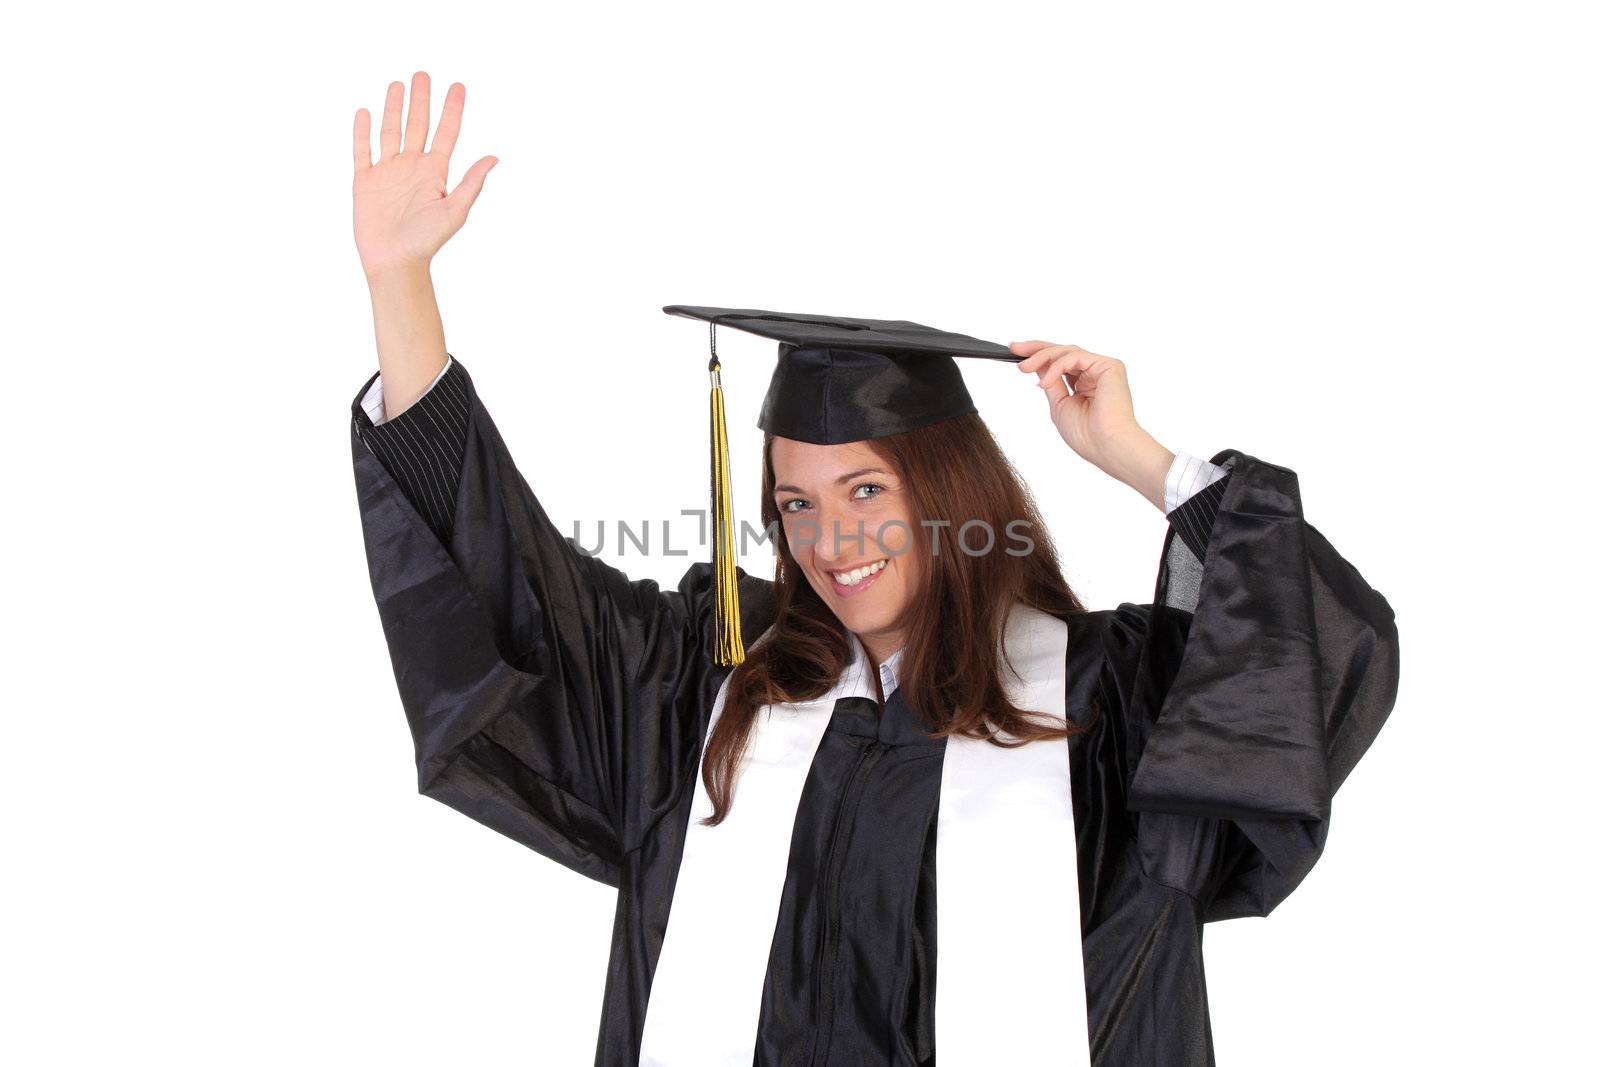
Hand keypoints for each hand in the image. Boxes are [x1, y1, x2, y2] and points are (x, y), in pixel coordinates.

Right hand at [352, 71, 497, 279]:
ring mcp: (387, 172)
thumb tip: (494, 158)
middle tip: (423, 74)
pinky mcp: (364, 180)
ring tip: (398, 84)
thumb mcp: (455, 211)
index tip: (458, 86)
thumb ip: (471, 183)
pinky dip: (361, 131)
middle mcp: (412, 167)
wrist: (395, 262)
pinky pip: (362, 150)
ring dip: (394, 108)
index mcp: (435, 172)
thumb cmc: (427, 241)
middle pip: (417, 125)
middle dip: (421, 100)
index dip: (452, 109)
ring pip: (390, 131)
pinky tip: (364, 112)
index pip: (446, 133)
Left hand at [1010, 340, 1173, 508]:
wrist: (1106, 446)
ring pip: (1067, 351)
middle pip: (1063, 351)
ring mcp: (1103, 368)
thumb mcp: (1059, 404)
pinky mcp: (1109, 366)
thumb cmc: (1087, 435)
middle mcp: (1095, 373)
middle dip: (1036, 349)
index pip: (1060, 363)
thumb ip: (1051, 382)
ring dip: (1042, 357)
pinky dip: (1056, 367)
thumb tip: (1036, 365)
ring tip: (1023, 368)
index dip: (1038, 356)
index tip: (1015, 354)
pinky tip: (1045, 382)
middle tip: (1014, 349)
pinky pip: (1075, 357)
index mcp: (1085, 383)